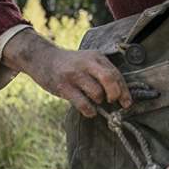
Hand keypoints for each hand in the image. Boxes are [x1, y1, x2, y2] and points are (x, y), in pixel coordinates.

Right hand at [3, 31, 130, 116]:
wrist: (42, 58)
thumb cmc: (69, 64)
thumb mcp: (87, 61)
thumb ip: (102, 73)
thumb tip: (120, 94)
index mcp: (96, 57)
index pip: (116, 74)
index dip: (124, 90)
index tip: (127, 103)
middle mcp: (87, 64)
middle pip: (109, 79)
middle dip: (116, 94)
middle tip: (113, 101)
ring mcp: (74, 75)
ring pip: (96, 93)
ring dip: (99, 101)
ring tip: (94, 101)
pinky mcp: (63, 86)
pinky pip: (82, 103)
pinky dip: (89, 111)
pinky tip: (89, 111)